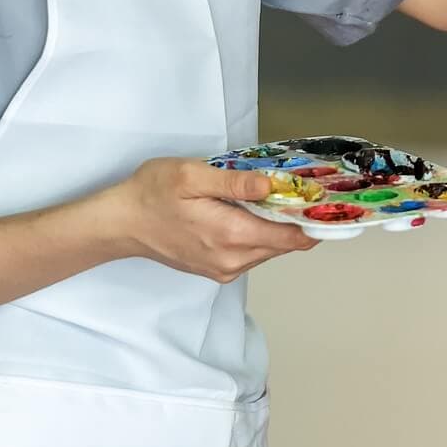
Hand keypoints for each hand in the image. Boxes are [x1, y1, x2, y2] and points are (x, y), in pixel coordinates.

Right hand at [106, 157, 318, 282]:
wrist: (122, 224)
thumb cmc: (153, 193)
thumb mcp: (192, 175)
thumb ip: (234, 182)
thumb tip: (271, 186)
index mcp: (231, 235)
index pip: (292, 237)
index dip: (313, 221)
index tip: (325, 202)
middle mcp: (233, 260)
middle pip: (285, 245)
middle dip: (297, 221)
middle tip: (302, 192)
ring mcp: (225, 269)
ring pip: (270, 250)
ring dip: (277, 228)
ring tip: (275, 199)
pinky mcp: (217, 271)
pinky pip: (253, 254)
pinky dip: (260, 236)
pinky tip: (250, 214)